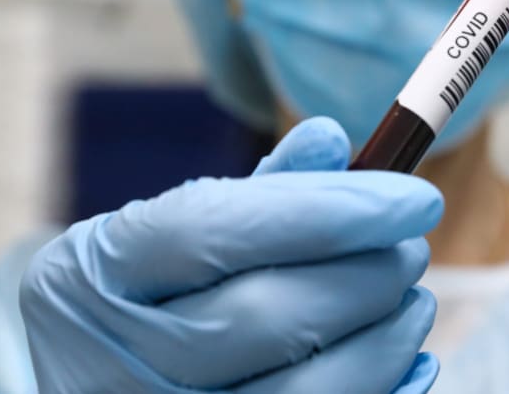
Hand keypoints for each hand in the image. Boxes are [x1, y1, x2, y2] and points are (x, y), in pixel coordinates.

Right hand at [20, 117, 442, 392]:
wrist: (91, 388)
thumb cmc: (147, 299)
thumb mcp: (174, 234)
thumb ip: (256, 191)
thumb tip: (330, 140)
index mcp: (92, 274)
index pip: (216, 229)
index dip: (327, 210)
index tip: (417, 197)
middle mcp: (110, 360)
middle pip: (267, 314)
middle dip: (365, 276)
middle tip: (412, 251)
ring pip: (303, 391)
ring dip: (382, 340)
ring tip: (412, 301)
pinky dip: (383, 392)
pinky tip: (408, 359)